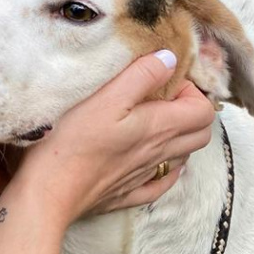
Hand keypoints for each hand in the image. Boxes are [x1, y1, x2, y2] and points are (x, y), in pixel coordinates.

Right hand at [10, 50, 214, 225]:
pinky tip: (151, 161)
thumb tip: (169, 59)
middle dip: (192, 113)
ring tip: (154, 123)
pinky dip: (165, 170)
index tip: (166, 83)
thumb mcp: (107, 96)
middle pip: (201, 135)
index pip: (204, 111)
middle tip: (164, 99)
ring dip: (179, 138)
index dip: (192, 92)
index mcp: (160, 128)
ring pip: (183, 158)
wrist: (49, 191)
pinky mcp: (128, 193)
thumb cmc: (74, 140)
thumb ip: (142, 75)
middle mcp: (159, 154)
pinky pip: (161, 184)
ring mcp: (145, 176)